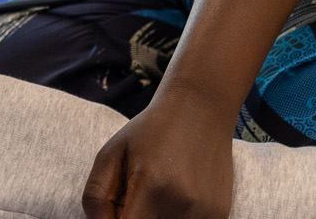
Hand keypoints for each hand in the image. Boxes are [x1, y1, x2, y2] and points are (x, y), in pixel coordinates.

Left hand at [83, 91, 234, 218]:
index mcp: (151, 184)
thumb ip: (96, 197)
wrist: (202, 108)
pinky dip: (177, 217)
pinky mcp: (219, 214)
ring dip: (157, 218)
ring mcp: (205, 211)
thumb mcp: (111, 152)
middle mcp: (181, 203)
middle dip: (136, 218)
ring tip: (160, 191)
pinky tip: (180, 193)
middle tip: (138, 194)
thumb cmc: (150, 131)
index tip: (118, 206)